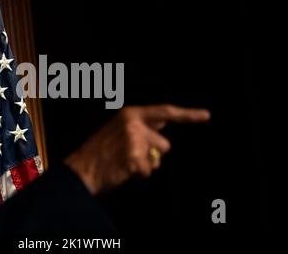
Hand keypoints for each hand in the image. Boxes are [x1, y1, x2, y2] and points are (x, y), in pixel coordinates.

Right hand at [64, 104, 209, 193]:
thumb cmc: (100, 151)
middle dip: (153, 153)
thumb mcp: (118, 128)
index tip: (205, 115)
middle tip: (129, 155)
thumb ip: (142, 124)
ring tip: (124, 162)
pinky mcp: (134, 159)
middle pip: (164, 143)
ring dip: (146, 165)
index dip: (187, 114)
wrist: (82, 169)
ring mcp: (134, 141)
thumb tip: (163, 123)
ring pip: (158, 159)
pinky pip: (149, 172)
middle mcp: (134, 124)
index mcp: (130, 114)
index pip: (165, 112)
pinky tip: (123, 171)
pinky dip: (139, 176)